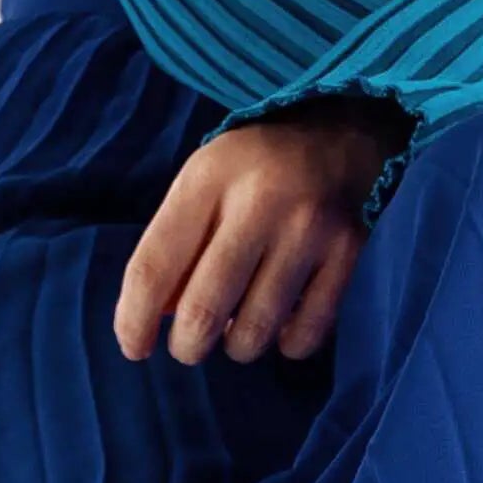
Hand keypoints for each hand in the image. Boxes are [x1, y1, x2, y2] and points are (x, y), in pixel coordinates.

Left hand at [115, 99, 402, 367]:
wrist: (340, 134)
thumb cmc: (254, 170)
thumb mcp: (202, 186)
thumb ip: (174, 247)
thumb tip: (156, 319)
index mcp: (208, 178)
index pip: (154, 266)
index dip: (134, 320)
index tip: (134, 348)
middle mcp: (258, 202)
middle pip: (203, 309)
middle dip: (187, 345)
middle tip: (189, 345)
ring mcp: (308, 230)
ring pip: (254, 329)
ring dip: (237, 346)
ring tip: (237, 330)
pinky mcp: (348, 253)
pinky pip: (306, 332)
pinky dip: (286, 344)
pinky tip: (282, 326)